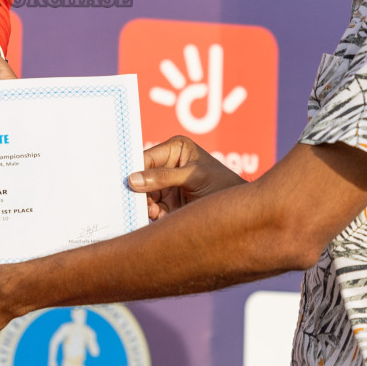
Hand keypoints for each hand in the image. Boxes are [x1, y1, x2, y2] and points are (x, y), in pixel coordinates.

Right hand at [128, 135, 243, 219]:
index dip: (134, 170)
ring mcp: (166, 186)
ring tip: (154, 212)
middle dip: (140, 191)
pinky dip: (152, 215)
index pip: (146, 157)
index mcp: (174, 149)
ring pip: (143, 196)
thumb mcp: (193, 177)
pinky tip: (159, 217)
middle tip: (143, 204)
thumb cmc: (222, 184)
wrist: (241, 212)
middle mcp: (167, 165)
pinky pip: (151, 209)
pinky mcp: (168, 205)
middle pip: (141, 177)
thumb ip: (163, 177)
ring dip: (146, 206)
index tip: (125, 183)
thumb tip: (132, 180)